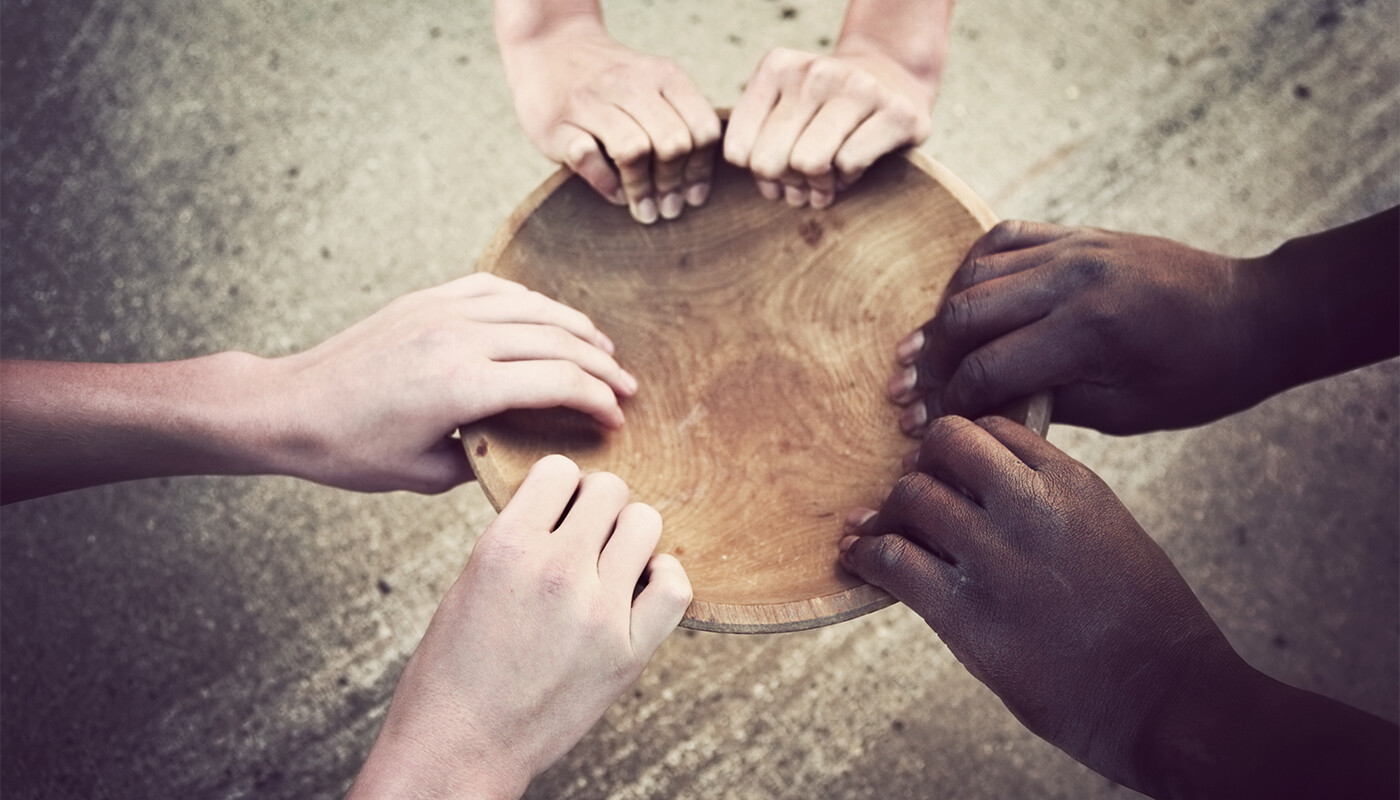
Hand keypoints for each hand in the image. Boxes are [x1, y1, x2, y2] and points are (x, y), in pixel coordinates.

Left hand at [270, 273, 636, 493]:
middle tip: (629, 389)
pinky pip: (498, 291)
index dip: (598, 400)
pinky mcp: (428, 299)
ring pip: (534, 309)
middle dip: (602, 366)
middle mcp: (460, 338)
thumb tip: (524, 452)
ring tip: (604, 351)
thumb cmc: (352, 450)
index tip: (617, 420)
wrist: (290, 406)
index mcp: (464, 386)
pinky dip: (535, 304)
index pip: (558, 382)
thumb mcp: (425, 474)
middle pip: (557, 342)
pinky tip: (550, 319)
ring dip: (577, 329)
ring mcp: (444, 310)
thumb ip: (484, 460)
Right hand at [349, 455, 691, 798]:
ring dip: (630, 535)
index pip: (559, 471)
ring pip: (646, 524)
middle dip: (597, 507)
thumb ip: (519, 538)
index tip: (556, 509)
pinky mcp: (628, 652)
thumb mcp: (471, 580)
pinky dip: (663, 576)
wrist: (461, 747)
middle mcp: (556, 569)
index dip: (559, 487)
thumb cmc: (453, 668)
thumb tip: (565, 506)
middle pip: (610, 490)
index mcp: (507, 546)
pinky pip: (674, 586)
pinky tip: (641, 584)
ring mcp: (598, 611)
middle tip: (584, 536)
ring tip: (611, 561)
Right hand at [498, 15, 719, 223]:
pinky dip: (605, 182)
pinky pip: (588, 157)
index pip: (702, 129)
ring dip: (642, 189)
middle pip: (672, 143)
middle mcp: (630, 85)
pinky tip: (614, 193)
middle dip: (673, 184)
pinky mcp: (557, 123)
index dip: (701, 170)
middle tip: (668, 209)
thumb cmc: (612, 84)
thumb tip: (698, 186)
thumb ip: (680, 120)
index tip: (694, 196)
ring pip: (633, 151)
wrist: (549, 47)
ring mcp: (591, 102)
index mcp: (664, 76)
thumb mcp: (654, 85)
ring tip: (645, 210)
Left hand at [723, 45, 932, 208]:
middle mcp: (815, 71)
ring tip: (829, 177)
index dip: (758, 174)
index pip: (738, 151)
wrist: (893, 75)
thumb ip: (756, 142)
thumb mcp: (782, 108)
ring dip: (818, 184)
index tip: (780, 168)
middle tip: (805, 179)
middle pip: (770, 162)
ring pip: (808, 164)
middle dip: (787, 182)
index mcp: (778, 67)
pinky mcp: (896, 112)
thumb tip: (772, 190)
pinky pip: (849, 164)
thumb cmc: (826, 108)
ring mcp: (858, 87)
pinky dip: (848, 177)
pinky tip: (854, 166)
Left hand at [840, 415, 1247, 791]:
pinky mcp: (964, 610)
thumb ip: (1054, 506)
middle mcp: (1031, 505)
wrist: (1165, 697)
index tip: (947, 471)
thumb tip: (993, 495)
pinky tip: (858, 559)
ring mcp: (995, 555)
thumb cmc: (1145, 625)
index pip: (992, 429)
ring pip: (911, 495)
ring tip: (879, 531)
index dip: (961, 448)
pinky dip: (865, 555)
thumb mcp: (1109, 535)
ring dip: (889, 513)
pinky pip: (891, 559)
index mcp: (1073, 482)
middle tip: (914, 498)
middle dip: (923, 466)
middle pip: (944, 446)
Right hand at [888, 221, 1267, 435]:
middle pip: (965, 313)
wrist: (1254, 314)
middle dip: (930, 358)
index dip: (952, 401)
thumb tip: (983, 408)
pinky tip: (961, 301)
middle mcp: (1073, 279)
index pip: (988, 367)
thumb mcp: (1127, 412)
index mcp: (1089, 331)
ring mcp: (1073, 248)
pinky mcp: (1077, 233)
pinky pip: (1002, 239)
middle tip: (909, 390)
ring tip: (925, 352)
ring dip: (942, 315)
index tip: (932, 423)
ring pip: (973, 273)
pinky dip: (971, 270)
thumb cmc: (1200, 377)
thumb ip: (1050, 403)